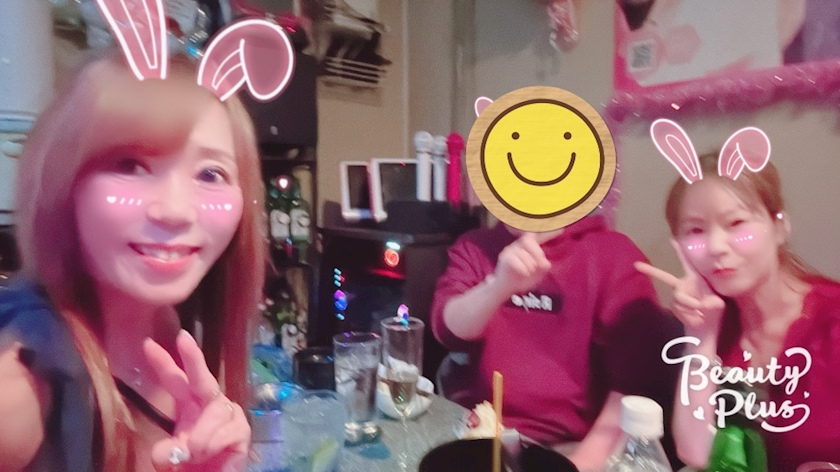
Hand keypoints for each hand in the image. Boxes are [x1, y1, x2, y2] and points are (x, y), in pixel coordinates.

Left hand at [144, 331, 249, 471]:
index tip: (148, 344)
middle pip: (203, 378)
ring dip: (200, 436)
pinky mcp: (242, 430)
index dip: (164, 363)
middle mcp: (210, 405)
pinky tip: (210, 454)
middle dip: (193, 358)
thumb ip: (165, 453)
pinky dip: (213, 444)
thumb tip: (173, 449)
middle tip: (183, 338)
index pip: (176, 381)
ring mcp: (228, 416)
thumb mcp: (169, 461)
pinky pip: (226, 430)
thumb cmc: (192, 467)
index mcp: (189, 406)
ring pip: (213, 413)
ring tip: (193, 455)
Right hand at [493, 233, 551, 294]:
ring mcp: (510, 251)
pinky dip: (522, 267)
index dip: (549, 233)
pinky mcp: (504, 258)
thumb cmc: (522, 278)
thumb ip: (543, 267)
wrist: (507, 288)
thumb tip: (546, 263)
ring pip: (522, 252)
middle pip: (528, 240)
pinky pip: (513, 259)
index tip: (561, 230)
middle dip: (536, 252)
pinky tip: (525, 273)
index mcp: (528, 247)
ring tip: (530, 272)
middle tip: (540, 265)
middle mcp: (518, 246)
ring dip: (529, 263)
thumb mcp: (537, 274)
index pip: (538, 237)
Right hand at [634, 240, 724, 338]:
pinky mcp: (674, 307)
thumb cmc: (713, 307)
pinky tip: (696, 317)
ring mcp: (676, 295)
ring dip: (691, 306)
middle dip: (650, 270)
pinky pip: (678, 309)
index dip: (678, 252)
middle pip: (666, 278)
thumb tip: (703, 304)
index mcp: (693, 278)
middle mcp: (682, 284)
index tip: (671, 240)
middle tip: (636, 265)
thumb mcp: (718, 303)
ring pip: (679, 299)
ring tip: (701, 312)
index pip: (685, 262)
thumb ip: (712, 303)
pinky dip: (689, 315)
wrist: (707, 324)